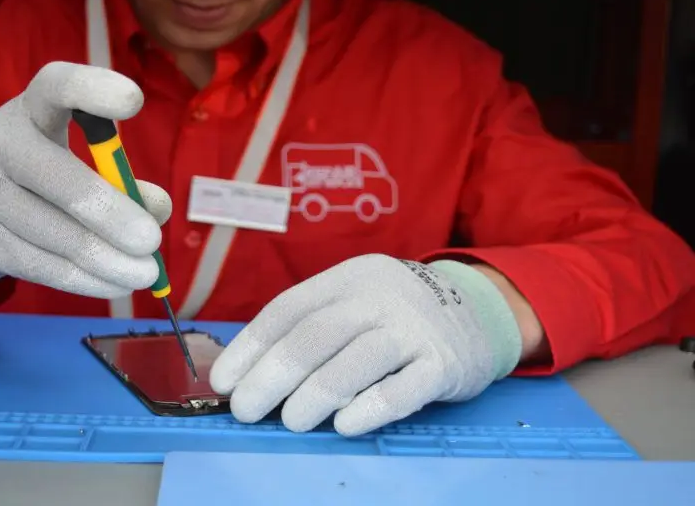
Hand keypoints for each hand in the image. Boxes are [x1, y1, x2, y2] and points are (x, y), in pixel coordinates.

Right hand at [0, 61, 170, 297]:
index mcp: (28, 112)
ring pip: (57, 234)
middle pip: (62, 179)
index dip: (92, 89)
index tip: (133, 100)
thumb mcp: (71, 164)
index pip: (55, 87)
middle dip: (113, 215)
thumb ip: (118, 180)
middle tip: (151, 241)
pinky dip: (87, 279)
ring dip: (109, 260)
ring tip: (145, 273)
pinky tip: (116, 284)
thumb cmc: (32, 182)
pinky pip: (43, 265)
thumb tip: (158, 208)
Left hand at [210, 254, 522, 436]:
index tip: (225, 381)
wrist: (479, 310)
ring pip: (353, 363)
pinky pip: (400, 389)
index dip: (251, 346)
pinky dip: (367, 409)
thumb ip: (315, 327)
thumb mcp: (358, 300)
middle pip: (314, 336)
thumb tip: (254, 375)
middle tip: (247, 410)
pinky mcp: (443, 363)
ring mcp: (413, 328)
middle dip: (271, 377)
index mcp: (348, 278)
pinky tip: (344, 425)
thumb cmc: (398, 315)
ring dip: (314, 397)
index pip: (289, 309)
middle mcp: (378, 296)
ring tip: (292, 421)